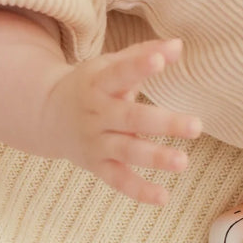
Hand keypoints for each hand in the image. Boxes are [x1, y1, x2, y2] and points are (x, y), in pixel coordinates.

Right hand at [43, 38, 201, 204]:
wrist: (45, 114)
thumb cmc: (89, 86)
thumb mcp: (107, 67)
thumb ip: (142, 55)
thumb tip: (179, 44)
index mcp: (97, 84)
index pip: (119, 73)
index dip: (139, 66)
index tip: (160, 59)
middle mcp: (95, 114)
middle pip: (129, 118)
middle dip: (162, 123)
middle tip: (196, 126)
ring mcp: (95, 141)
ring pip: (126, 151)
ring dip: (154, 157)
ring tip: (183, 161)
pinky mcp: (97, 165)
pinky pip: (117, 180)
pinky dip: (138, 190)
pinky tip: (163, 197)